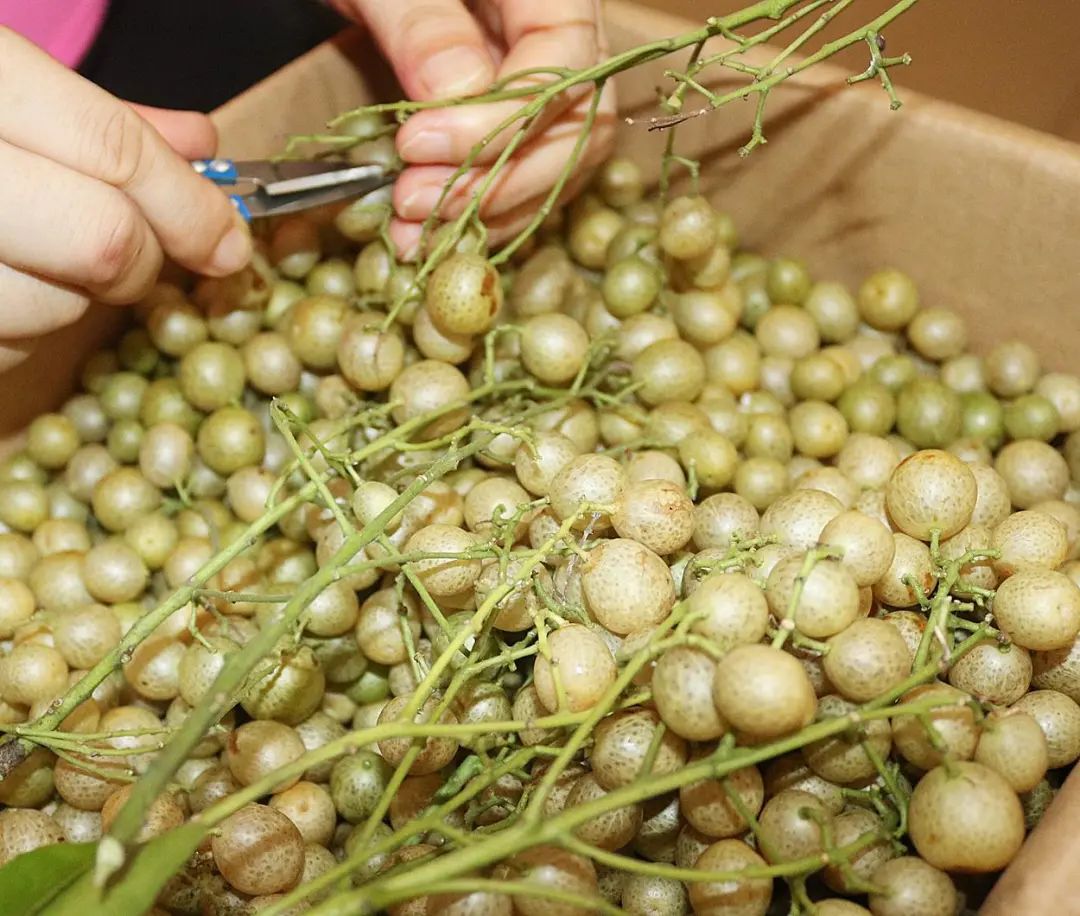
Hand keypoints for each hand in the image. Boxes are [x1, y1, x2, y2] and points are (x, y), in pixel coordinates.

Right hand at [0, 29, 252, 370]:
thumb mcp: (0, 87)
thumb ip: (99, 117)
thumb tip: (203, 149)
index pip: (112, 153)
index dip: (190, 206)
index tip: (230, 242)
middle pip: (102, 240)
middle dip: (143, 259)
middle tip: (140, 255)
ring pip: (47, 310)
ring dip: (71, 299)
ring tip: (37, 257)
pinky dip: (16, 330)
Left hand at [334, 1, 615, 255]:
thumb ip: (423, 23)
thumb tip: (456, 94)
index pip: (566, 64)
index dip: (502, 120)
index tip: (419, 143)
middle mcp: (568, 40)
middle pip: (577, 128)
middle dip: (497, 180)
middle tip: (413, 202)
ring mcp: (550, 87)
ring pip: (558, 166)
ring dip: (486, 212)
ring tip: (408, 233)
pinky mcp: (520, 123)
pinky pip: (527, 180)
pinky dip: (481, 215)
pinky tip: (426, 234)